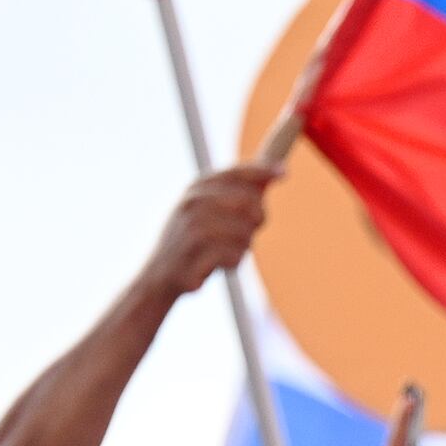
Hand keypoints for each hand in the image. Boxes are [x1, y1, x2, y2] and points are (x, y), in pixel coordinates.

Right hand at [143, 167, 272, 299]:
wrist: (160, 275)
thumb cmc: (193, 241)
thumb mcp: (211, 210)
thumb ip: (241, 192)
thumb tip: (278, 171)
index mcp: (197, 188)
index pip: (236, 173)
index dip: (262, 171)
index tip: (285, 173)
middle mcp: (192, 202)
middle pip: (249, 202)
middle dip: (257, 219)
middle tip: (248, 232)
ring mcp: (191, 225)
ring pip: (245, 232)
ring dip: (242, 246)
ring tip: (223, 251)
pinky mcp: (193, 252)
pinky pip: (235, 255)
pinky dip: (233, 262)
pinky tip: (218, 265)